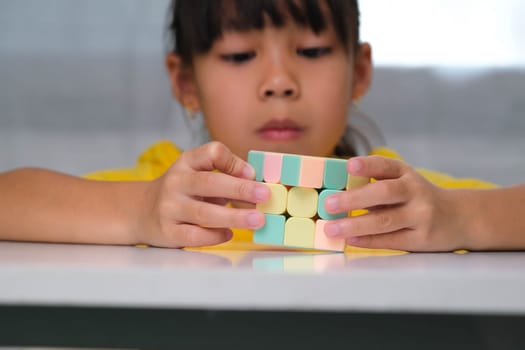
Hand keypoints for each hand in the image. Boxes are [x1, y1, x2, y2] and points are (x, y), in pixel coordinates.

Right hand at [136, 142, 269, 247]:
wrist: (141, 211)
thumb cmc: (182, 192)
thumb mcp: (197, 174)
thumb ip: (224, 177)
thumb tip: (256, 188)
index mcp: (187, 163)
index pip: (211, 152)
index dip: (233, 162)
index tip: (252, 173)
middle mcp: (176, 182)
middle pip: (209, 183)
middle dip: (239, 189)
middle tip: (264, 195)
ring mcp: (169, 207)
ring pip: (204, 213)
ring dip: (234, 216)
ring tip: (257, 220)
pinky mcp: (167, 232)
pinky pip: (195, 235)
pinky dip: (215, 235)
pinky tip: (229, 234)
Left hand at [323, 156, 465, 251]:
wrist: (460, 217)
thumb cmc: (418, 198)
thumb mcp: (404, 182)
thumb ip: (376, 184)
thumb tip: (337, 193)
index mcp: (407, 174)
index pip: (386, 166)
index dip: (368, 165)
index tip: (349, 166)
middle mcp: (416, 192)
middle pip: (384, 193)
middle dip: (354, 199)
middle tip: (329, 204)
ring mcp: (421, 216)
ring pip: (385, 220)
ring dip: (355, 225)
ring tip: (332, 228)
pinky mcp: (422, 239)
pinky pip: (391, 240)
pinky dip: (368, 240)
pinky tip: (350, 240)